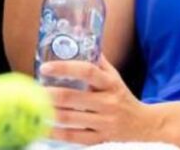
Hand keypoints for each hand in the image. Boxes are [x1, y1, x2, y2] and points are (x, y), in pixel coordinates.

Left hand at [40, 55, 160, 144]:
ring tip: (34, 106)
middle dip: (50, 94)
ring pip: (71, 119)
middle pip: (74, 97)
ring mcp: (105, 123)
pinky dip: (56, 133)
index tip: (46, 68)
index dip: (65, 68)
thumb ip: (97, 62)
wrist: (145, 126)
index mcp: (111, 83)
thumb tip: (79, 41)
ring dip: (50, 112)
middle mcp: (108, 103)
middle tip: (34, 90)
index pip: (87, 71)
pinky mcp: (101, 139)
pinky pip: (75, 137)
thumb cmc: (122, 97)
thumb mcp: (114, 77)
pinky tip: (43, 128)